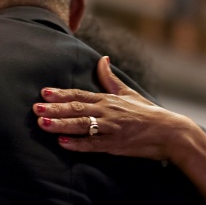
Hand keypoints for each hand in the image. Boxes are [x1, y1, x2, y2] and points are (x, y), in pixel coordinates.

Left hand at [33, 56, 194, 162]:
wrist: (170, 132)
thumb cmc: (148, 113)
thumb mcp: (128, 93)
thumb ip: (111, 79)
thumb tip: (102, 59)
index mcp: (108, 100)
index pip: (80, 95)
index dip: (61, 94)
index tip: (43, 92)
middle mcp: (108, 112)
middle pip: (77, 109)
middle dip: (55, 108)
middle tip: (35, 108)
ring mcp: (112, 128)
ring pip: (83, 125)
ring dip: (61, 124)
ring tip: (42, 124)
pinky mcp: (117, 145)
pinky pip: (94, 145)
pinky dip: (78, 144)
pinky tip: (62, 143)